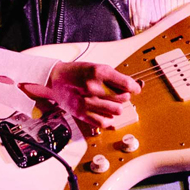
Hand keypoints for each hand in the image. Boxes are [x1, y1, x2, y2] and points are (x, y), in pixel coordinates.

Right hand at [21, 62, 140, 128]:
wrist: (55, 79)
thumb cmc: (77, 73)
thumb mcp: (96, 67)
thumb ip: (114, 77)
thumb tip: (133, 87)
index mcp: (99, 72)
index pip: (127, 84)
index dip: (135, 87)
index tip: (135, 89)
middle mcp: (94, 87)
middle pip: (123, 98)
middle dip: (124, 96)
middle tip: (118, 94)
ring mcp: (87, 101)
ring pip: (116, 111)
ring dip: (116, 108)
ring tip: (110, 103)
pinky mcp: (81, 113)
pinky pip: (103, 122)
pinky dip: (108, 119)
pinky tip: (104, 113)